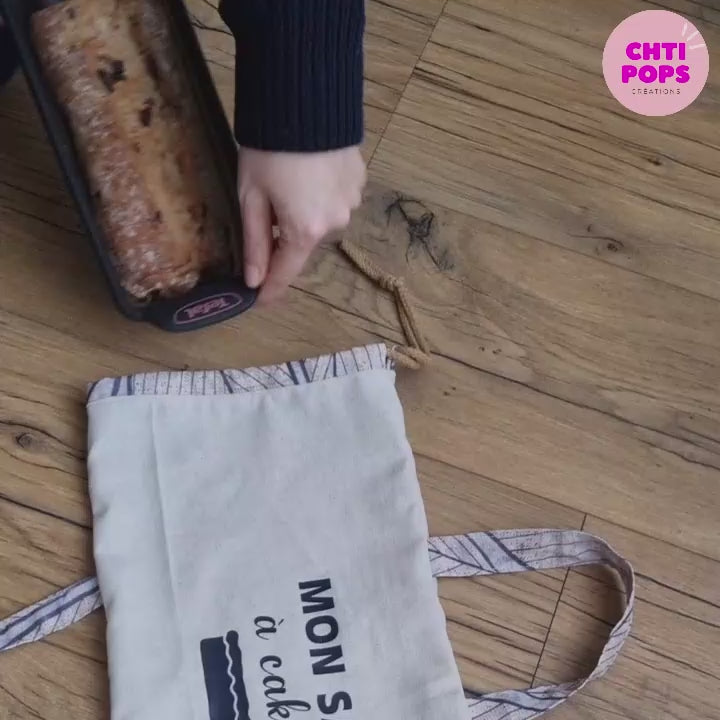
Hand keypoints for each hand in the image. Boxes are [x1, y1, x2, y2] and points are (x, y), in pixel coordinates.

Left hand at [238, 147, 365, 303]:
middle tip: (266, 207)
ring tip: (289, 183)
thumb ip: (255, 242)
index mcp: (304, 231)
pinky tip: (309, 173)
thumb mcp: (251, 196)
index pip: (285, 273)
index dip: (270, 290)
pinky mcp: (359, 183)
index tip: (259, 302)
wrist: (306, 100)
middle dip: (284, 236)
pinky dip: (320, 196)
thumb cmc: (269, 149)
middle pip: (302, 245)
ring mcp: (351, 204)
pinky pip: (335, 201)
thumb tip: (254, 280)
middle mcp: (334, 224)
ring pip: (320, 223)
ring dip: (305, 214)